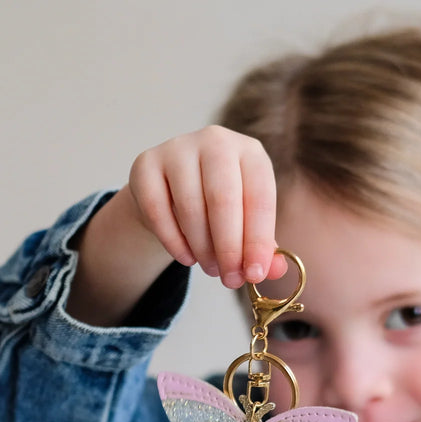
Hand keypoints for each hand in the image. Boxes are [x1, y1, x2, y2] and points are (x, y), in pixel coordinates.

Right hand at [128, 126, 286, 287]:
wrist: (172, 190)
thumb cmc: (218, 207)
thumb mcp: (246, 223)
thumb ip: (263, 247)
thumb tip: (274, 270)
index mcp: (250, 153)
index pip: (260, 197)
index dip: (258, 240)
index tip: (255, 274)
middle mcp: (215, 141)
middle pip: (223, 200)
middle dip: (229, 248)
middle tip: (230, 279)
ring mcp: (177, 149)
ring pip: (190, 207)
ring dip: (203, 248)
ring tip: (210, 269)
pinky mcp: (146, 164)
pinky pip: (158, 211)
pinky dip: (174, 242)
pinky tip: (187, 257)